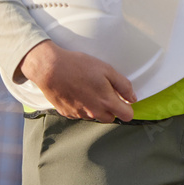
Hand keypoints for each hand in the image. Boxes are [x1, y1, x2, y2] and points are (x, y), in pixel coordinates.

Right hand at [16, 40, 135, 121]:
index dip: (128, 107)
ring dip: (96, 107)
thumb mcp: (107, 70)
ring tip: (89, 89)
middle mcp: (93, 112)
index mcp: (106, 102)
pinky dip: (82, 106)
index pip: (126, 116)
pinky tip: (78, 92)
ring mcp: (79, 114)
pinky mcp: (67, 114)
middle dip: (112, 108)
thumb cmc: (79, 66)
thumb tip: (133, 98)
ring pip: (94, 116)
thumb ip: (123, 86)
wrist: (50, 69)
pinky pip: (80, 114)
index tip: (124, 100)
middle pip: (110, 118)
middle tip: (106, 91)